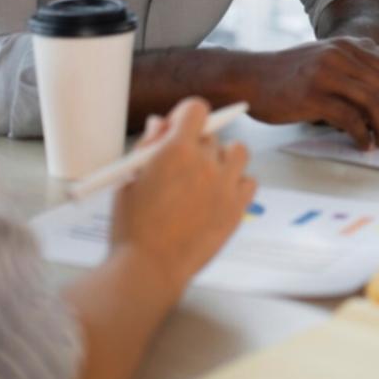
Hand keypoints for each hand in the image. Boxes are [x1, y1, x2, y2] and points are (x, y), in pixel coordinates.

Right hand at [109, 97, 254, 300]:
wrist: (149, 269)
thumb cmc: (132, 226)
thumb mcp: (129, 179)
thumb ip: (148, 146)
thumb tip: (162, 123)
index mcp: (176, 150)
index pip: (196, 109)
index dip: (186, 116)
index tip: (177, 128)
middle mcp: (205, 163)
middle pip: (211, 135)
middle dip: (196, 145)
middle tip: (180, 166)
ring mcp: (225, 186)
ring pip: (238, 152)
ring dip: (223, 158)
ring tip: (205, 178)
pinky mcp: (237, 209)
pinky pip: (250, 181)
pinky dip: (238, 183)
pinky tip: (219, 194)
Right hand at [240, 37, 378, 148]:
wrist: (249, 77)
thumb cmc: (289, 76)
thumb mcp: (324, 59)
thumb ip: (353, 68)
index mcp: (347, 45)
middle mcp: (340, 54)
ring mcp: (326, 74)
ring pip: (373, 101)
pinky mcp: (313, 96)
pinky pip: (351, 118)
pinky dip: (362, 135)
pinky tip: (362, 144)